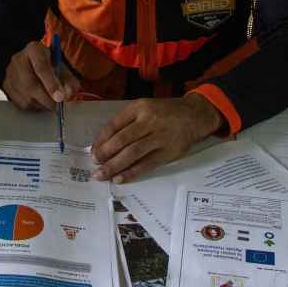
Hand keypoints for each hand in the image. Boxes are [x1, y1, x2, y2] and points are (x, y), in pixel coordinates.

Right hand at [3, 41, 81, 110]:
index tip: (61, 97)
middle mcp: (18, 60)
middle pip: (31, 85)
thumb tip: (68, 94)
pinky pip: (21, 103)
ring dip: (42, 104)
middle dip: (48, 99)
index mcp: (34, 49)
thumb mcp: (60, 65)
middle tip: (59, 106)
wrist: (27, 61)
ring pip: (26, 97)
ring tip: (50, 100)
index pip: (41, 67)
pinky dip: (34, 106)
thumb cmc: (47, 62)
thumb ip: (68, 79)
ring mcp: (10, 74)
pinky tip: (40, 100)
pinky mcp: (6, 86)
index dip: (52, 84)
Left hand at [91, 94, 223, 182]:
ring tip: (101, 174)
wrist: (195, 115)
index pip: (114, 125)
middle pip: (122, 140)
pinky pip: (146, 164)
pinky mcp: (167, 152)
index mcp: (139, 108)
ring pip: (132, 153)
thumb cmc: (165, 112)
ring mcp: (159, 137)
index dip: (101, 139)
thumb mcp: (145, 107)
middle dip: (105, 154)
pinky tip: (120, 179)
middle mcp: (148, 121)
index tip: (93, 150)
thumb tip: (104, 142)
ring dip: (114, 166)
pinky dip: (132, 172)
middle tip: (94, 163)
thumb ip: (128, 121)